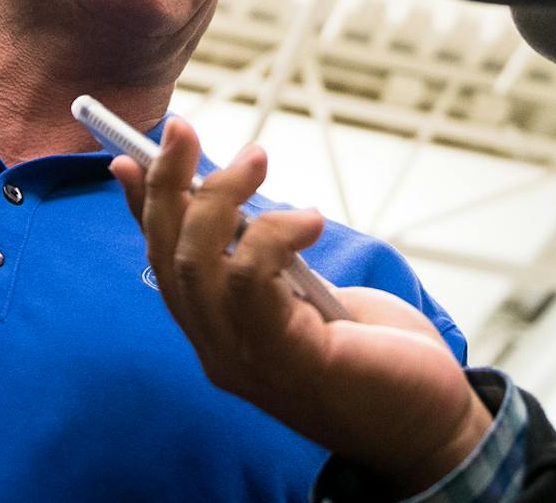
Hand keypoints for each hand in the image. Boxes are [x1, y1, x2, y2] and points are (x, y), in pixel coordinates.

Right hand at [110, 119, 491, 493]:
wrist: (427, 424)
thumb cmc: (374, 356)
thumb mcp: (308, 291)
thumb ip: (267, 257)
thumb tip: (231, 199)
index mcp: (219, 335)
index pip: (162, 265)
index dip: (141, 209)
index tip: (129, 157)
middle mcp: (220, 351)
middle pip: (167, 257)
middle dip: (166, 185)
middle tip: (183, 131)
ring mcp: (247, 360)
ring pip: (196, 263)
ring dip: (219, 198)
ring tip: (257, 159)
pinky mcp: (288, 358)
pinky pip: (251, 280)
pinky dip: (273, 234)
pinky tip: (308, 221)